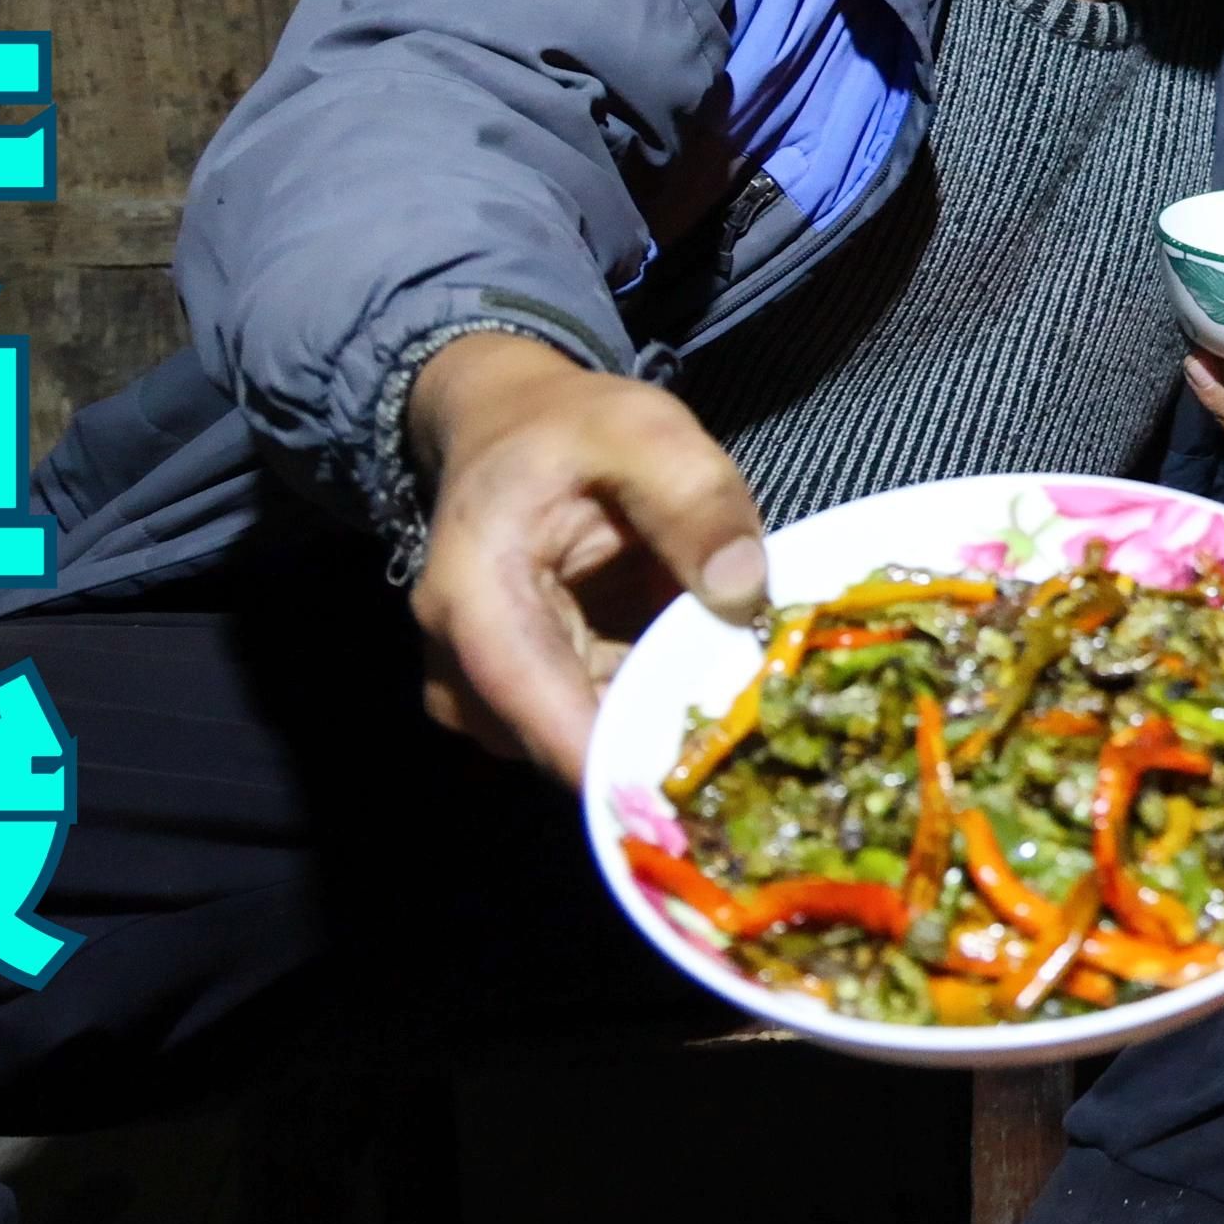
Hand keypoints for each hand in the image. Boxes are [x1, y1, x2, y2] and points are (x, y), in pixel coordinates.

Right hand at [404, 330, 768, 784]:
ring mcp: (484, 696)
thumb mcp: (645, 432)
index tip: (709, 796)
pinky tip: (706, 686)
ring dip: (657, 732)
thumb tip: (746, 590)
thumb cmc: (570, 430)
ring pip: (582, 749)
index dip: (624, 766)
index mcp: (476, 603)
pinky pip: (589, 733)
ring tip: (741, 701)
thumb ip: (696, 501)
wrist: (506, 427)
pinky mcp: (518, 703)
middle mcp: (461, 670)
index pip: (544, 717)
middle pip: (568, 749)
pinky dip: (648, 715)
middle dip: (660, 750)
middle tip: (762, 740)